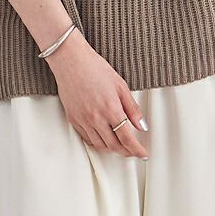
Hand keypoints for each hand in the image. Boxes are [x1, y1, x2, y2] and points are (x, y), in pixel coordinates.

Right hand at [44, 29, 149, 159]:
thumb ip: (132, 108)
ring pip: (100, 145)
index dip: (137, 149)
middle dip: (126, 152)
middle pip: (114, 146)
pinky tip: (103, 138)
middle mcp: (96, 118)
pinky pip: (87, 139)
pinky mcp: (73, 120)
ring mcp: (83, 121)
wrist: (71, 61)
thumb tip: (142, 126)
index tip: (143, 153)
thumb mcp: (120, 85)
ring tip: (120, 145)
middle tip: (133, 151)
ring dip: (112, 149)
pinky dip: (97, 143)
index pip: (127, 138)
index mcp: (111, 109)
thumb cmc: (96, 68)